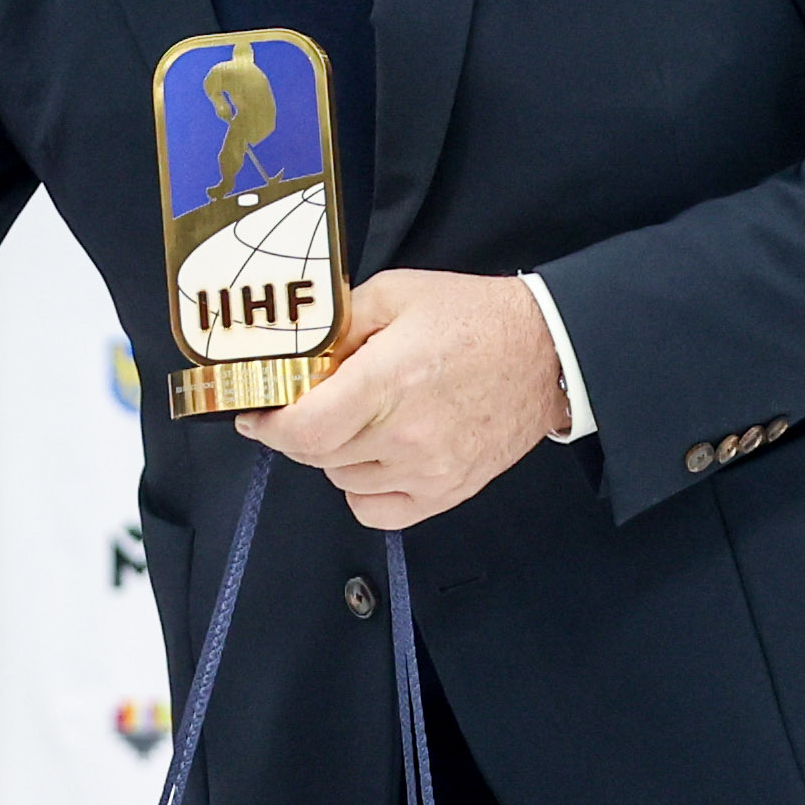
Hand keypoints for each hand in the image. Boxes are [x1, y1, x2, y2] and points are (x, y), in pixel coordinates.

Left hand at [244, 269, 567, 530]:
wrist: (547, 351)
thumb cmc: (475, 319)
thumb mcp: (396, 293)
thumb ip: (338, 322)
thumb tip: (292, 350)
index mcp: (388, 381)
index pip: (303, 428)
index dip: (268, 425)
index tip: (258, 414)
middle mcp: (406, 434)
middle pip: (315, 455)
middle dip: (299, 430)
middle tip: (310, 404)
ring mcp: (428, 470)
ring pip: (341, 479)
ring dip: (335, 453)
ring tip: (361, 419)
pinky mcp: (447, 491)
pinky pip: (375, 511)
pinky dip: (363, 488)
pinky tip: (376, 456)